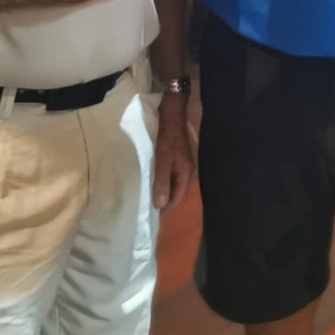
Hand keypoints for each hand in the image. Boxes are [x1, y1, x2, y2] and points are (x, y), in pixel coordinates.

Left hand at [152, 94, 195, 213]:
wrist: (172, 115)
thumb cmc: (167, 138)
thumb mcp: (162, 160)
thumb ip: (162, 182)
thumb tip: (160, 205)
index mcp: (186, 175)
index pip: (176, 199)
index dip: (164, 210)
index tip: (151, 219)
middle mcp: (187, 173)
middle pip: (175, 194)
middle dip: (163, 203)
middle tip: (147, 212)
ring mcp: (182, 166)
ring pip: (172, 186)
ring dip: (162, 193)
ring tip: (148, 201)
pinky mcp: (177, 161)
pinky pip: (170, 178)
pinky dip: (162, 183)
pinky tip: (152, 184)